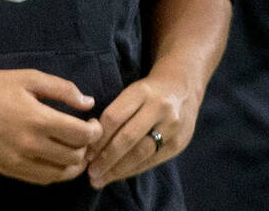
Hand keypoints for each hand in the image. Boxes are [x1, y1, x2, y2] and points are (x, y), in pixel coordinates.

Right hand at [0, 69, 102, 184]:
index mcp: (38, 119)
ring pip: (61, 174)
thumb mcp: (28, 78)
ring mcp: (20, 162)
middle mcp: (31, 145)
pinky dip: (56, 172)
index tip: (92, 121)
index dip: (95, 130)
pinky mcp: (11, 171)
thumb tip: (88, 103)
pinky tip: (56, 158)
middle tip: (84, 134)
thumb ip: (62, 89)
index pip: (82, 135)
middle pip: (75, 157)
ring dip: (75, 163)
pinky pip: (43, 180)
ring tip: (74, 148)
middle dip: (87, 146)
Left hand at [85, 69, 196, 189]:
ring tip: (101, 179)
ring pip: (141, 153)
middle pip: (128, 137)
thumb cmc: (148, 93)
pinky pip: (152, 161)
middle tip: (91, 173)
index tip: (85, 154)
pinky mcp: (179, 143)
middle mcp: (159, 108)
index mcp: (142, 91)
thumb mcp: (131, 92)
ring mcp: (172, 126)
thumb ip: (115, 113)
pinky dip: (133, 170)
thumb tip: (90, 144)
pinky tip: (119, 175)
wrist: (183, 88)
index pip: (114, 118)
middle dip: (106, 158)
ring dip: (118, 170)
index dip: (98, 138)